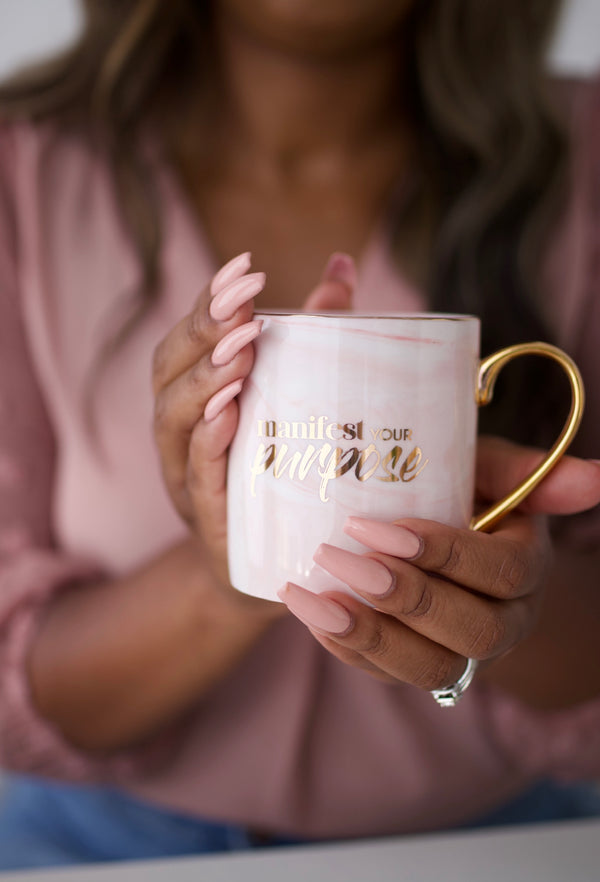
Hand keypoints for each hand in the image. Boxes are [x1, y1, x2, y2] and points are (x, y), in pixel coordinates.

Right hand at [152, 251, 355, 584]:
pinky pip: (199, 481)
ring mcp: (189, 482)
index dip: (203, 304)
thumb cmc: (286, 474)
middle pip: (168, 374)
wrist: (279, 568)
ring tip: (239, 349)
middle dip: (200, 332)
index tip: (241, 269)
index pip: (184, 342)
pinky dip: (208, 445)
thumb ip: (317, 335)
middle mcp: (181, 438)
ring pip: (173, 423)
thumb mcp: (299, 400)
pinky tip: (228, 415)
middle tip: (242, 303)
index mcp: (195, 402)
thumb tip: (341, 268)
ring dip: (203, 381)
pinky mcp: (213, 524)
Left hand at [277, 438, 599, 693]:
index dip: (444, 554)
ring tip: (311, 597)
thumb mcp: (482, 468)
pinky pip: (388, 675)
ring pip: (430, 668)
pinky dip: (348, 649)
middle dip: (404, 599)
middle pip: (472, 632)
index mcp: (525, 569)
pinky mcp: (419, 668)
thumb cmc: (455, 489)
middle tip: (338, 557)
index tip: (377, 525)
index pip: (502, 573)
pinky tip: (311, 612)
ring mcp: (463, 654)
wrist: (418, 531)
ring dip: (368, 635)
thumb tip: (596, 477)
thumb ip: (521, 469)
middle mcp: (505, 621)